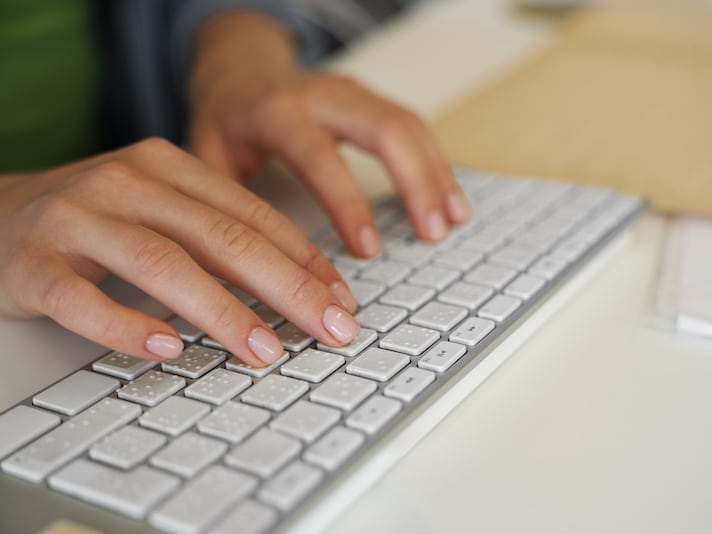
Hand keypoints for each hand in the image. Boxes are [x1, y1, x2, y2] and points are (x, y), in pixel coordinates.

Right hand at [0, 139, 358, 364]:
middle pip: (221, 238)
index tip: (343, 300)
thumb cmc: (94, 219)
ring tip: (265, 351)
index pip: (252, 215)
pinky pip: (83, 299)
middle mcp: (126, 185)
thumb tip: (297, 287)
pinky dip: (126, 325)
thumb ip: (218, 238)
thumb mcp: (161, 210)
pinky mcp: (32, 264)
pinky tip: (167, 349)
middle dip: (286, 288)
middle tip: (332, 329)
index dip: (304, 259)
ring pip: (161, 264)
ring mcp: (77, 221)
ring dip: (221, 311)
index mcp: (168, 168)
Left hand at [188, 12, 470, 257]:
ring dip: (437, 173)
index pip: (320, 156)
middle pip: (384, 128)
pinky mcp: (371, 101)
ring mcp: (352, 93)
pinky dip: (437, 162)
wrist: (240, 69)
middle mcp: (322, 95)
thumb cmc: (227, 117)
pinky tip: (449, 198)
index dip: (347, 203)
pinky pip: (414, 126)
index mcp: (277, 111)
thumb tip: (241, 264)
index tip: (368, 249)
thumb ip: (223, 202)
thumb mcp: (206, 154)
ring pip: (408, 125)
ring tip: (454, 220)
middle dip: (415, 182)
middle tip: (432, 232)